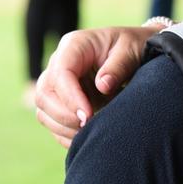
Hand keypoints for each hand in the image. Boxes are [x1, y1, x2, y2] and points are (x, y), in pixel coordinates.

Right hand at [34, 26, 158, 147]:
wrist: (139, 51)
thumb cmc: (134, 46)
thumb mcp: (131, 50)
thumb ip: (118, 66)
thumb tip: (102, 86)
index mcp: (74, 45)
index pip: (60, 73)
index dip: (70, 97)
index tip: (87, 115)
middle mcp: (60, 63)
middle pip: (44, 93)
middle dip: (63, 115)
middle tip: (88, 126)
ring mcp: (58, 82)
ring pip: (44, 109)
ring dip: (63, 127)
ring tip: (89, 134)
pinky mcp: (62, 100)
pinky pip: (52, 120)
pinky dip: (64, 133)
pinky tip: (84, 138)